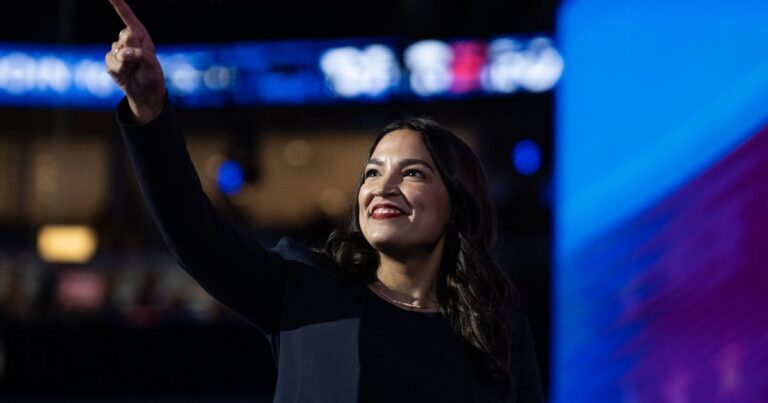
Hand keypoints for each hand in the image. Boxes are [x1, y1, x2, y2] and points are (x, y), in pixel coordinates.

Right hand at [105, 0, 165, 123]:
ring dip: (127, 62)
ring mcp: (118, 50)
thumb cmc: (151, 74)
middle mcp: (128, 40)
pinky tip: (126, 73)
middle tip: (139, 60)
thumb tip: (122, 52)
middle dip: (132, 48)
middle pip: (124, 36)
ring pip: (117, 50)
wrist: (145, 91)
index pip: (128, 17)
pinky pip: (111, 61)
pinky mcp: (111, 62)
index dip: (119, 5)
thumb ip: (138, 53)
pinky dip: (119, 69)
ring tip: (134, 68)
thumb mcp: (150, 62)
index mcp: (140, 35)